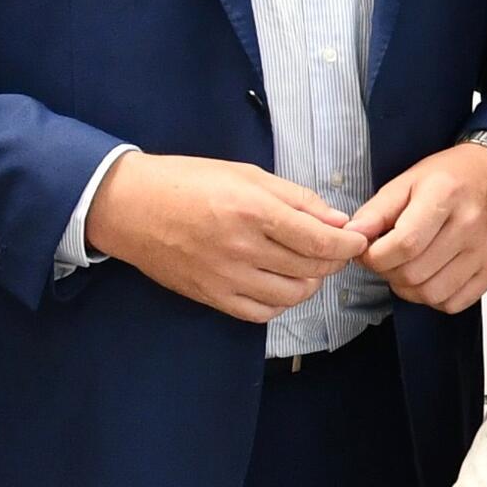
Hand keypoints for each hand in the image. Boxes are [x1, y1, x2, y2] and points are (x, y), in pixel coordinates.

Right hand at [89, 152, 361, 321]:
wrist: (130, 207)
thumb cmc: (187, 182)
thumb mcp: (246, 174)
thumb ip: (296, 199)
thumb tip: (337, 221)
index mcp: (253, 211)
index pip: (320, 239)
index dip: (348, 244)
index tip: (357, 240)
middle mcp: (242, 248)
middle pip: (312, 267)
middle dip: (333, 260)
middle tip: (333, 248)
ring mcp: (226, 277)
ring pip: (292, 295)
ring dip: (309, 281)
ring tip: (305, 264)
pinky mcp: (212, 297)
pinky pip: (262, 312)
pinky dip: (280, 301)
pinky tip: (277, 282)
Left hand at [350, 145, 486, 313]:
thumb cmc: (454, 177)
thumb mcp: (409, 180)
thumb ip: (377, 210)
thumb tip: (353, 236)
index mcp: (444, 195)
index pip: (403, 244)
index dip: (375, 257)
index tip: (367, 252)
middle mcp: (468, 225)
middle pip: (414, 273)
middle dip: (388, 272)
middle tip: (386, 259)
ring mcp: (483, 251)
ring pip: (432, 293)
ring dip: (408, 289)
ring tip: (406, 269)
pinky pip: (454, 303)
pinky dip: (434, 297)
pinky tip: (430, 277)